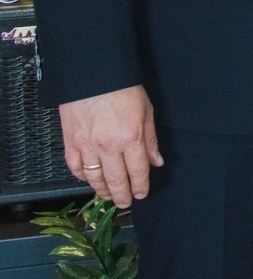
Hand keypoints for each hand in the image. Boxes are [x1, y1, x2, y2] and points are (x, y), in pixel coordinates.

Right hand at [59, 85, 162, 207]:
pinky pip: (76, 168)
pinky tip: (89, 180)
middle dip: (121, 195)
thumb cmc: (122, 89)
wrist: (92, 75)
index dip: (140, 186)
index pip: (137, 172)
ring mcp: (87, 146)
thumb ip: (150, 140)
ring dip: (102, 190)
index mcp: (131, 138)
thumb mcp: (146, 111)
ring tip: (108, 195)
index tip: (141, 194)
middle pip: (116, 180)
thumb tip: (156, 161)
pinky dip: (83, 177)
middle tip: (124, 203)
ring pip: (94, 178)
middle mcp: (108, 146)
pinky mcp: (70, 143)